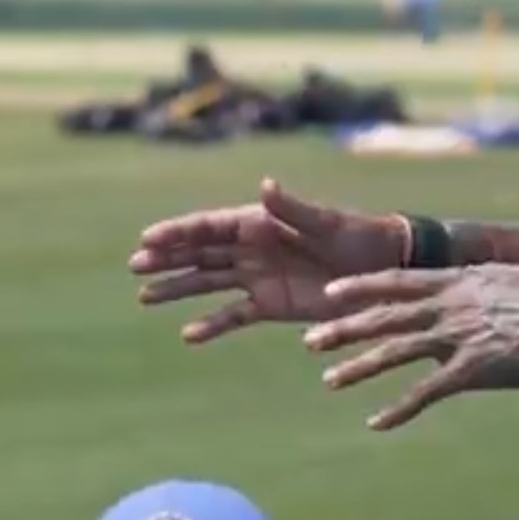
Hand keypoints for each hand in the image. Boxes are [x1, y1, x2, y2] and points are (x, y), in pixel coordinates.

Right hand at [130, 178, 408, 343]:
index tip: (147, 239)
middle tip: (134, 267)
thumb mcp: (327, 223)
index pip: (210, 225)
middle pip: (201, 252)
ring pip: (209, 281)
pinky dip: (212, 324)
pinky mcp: (271, 304)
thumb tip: (265, 185)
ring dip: (179, 287)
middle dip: (167, 259)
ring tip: (145, 296)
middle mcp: (254, 248)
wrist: (384, 269)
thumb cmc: (358, 237)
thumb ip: (292, 208)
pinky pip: (234, 315)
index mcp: (261, 222)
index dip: (178, 232)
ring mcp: (259, 277)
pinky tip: (188, 334)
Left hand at [302, 264, 518, 430]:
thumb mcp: (507, 276)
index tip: (330, 293)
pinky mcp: (472, 370)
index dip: (361, 287)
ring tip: (330, 380)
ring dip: (359, 367)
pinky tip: (376, 422)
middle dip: (344, 329)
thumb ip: (479, 282)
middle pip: (385, 316)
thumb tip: (468, 279)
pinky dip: (398, 409)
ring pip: (396, 351)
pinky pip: (426, 392)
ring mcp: (458, 337)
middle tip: (310, 341)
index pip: (397, 281)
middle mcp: (449, 306)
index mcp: (457, 281)